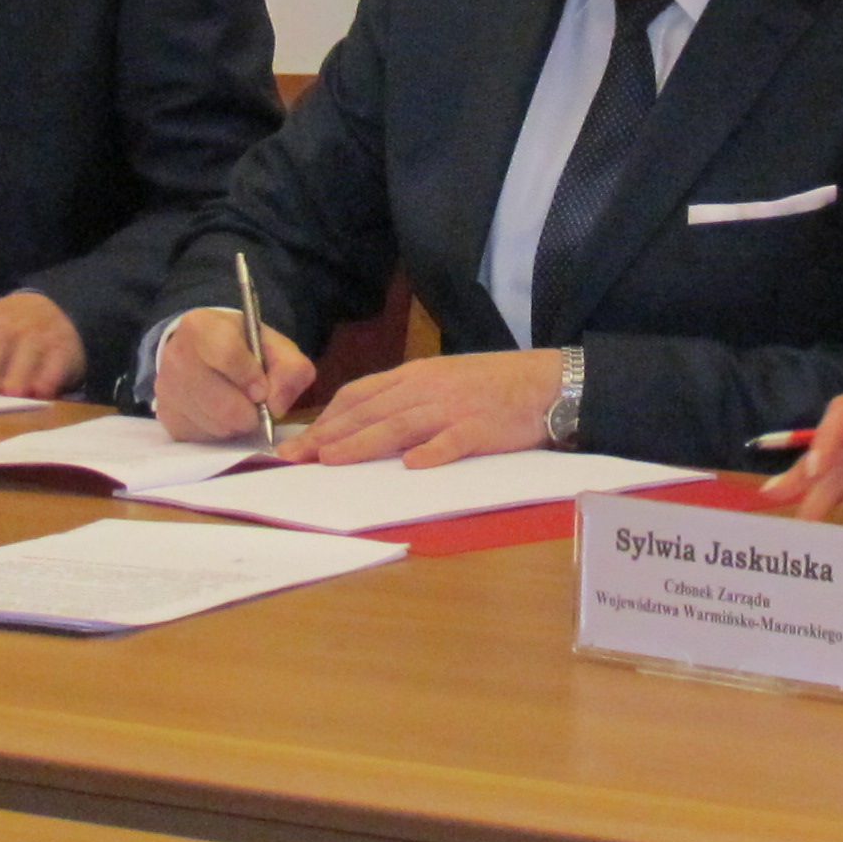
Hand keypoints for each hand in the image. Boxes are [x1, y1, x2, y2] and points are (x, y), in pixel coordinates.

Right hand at [152, 305, 310, 443]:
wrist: (204, 353)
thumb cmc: (244, 349)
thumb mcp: (274, 346)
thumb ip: (291, 370)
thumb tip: (276, 407)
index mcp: (200, 327)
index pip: (225, 355)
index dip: (250, 378)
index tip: (262, 389)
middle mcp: (175, 356)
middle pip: (222, 403)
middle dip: (249, 412)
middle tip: (254, 404)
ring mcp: (166, 388)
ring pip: (215, 424)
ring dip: (236, 424)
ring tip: (238, 406)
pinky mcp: (166, 416)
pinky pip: (202, 437)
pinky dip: (219, 432)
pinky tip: (220, 415)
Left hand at [296, 346, 560, 467]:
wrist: (544, 381)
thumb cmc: (492, 384)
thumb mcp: (441, 380)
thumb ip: (405, 398)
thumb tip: (364, 421)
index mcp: (415, 375)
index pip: (359, 395)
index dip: (327, 419)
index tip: (301, 442)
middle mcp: (426, 388)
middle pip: (369, 411)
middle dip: (329, 435)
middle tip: (297, 458)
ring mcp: (452, 408)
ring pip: (399, 425)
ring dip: (363, 442)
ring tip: (332, 460)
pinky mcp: (480, 428)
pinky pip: (453, 441)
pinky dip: (432, 452)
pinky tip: (413, 466)